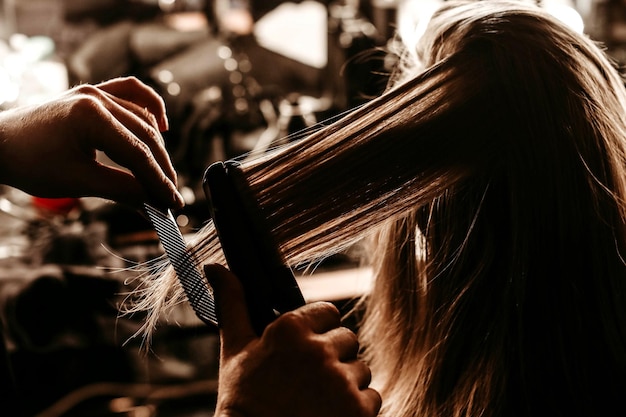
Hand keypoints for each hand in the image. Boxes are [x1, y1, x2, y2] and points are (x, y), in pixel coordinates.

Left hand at [0, 77, 182, 208]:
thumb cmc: (31, 163)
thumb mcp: (79, 181)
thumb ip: (122, 190)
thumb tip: (155, 205)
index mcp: (90, 115)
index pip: (137, 153)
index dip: (159, 181)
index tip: (173, 203)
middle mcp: (97, 96)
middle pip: (145, 136)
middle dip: (161, 169)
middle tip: (171, 196)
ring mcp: (96, 91)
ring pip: (143, 119)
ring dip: (157, 148)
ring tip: (163, 176)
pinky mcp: (94, 93)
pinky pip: (131, 93)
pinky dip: (150, 109)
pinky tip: (162, 126)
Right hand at [205, 264, 381, 416]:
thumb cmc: (243, 401)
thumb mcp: (234, 350)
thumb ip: (232, 303)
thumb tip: (215, 266)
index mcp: (290, 329)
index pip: (328, 312)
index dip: (317, 331)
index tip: (304, 350)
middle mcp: (319, 350)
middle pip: (347, 339)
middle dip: (332, 357)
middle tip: (307, 382)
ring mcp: (341, 381)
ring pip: (360, 368)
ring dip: (345, 383)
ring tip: (316, 401)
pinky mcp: (358, 409)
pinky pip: (371, 395)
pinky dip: (356, 408)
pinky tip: (328, 415)